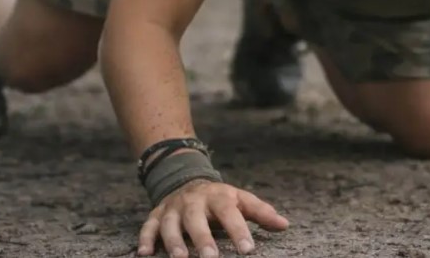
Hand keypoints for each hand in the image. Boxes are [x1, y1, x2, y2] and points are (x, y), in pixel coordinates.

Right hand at [137, 179, 288, 256]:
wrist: (186, 179)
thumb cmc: (220, 198)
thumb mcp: (240, 200)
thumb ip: (261, 212)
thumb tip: (284, 225)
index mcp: (218, 197)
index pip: (230, 213)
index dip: (239, 231)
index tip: (248, 250)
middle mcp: (194, 202)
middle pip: (197, 219)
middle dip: (203, 239)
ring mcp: (173, 208)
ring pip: (171, 224)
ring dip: (174, 242)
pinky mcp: (157, 215)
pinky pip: (149, 226)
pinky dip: (145, 238)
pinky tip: (144, 253)